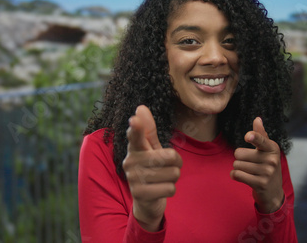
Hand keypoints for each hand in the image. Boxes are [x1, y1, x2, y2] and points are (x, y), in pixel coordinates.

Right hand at [122, 105, 182, 230]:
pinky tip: (159, 190)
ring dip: (173, 178)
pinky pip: (170, 189)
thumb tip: (140, 107)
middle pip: (171, 158)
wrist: (146, 199)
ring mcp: (133, 178)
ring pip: (173, 174)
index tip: (134, 120)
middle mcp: (130, 162)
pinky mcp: (139, 194)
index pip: (136, 136)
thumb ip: (148, 129)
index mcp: (135, 148)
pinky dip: (170, 190)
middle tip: (165, 168)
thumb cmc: (151, 168)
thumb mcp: (151, 148)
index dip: (137, 128)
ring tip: (162, 180)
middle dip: (176, 164)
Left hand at [230, 117, 283, 213]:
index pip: (261, 140)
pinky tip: (242, 177)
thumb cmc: (267, 166)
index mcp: (273, 148)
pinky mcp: (260, 184)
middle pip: (239, 153)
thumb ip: (261, 135)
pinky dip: (235, 175)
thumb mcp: (267, 150)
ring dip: (238, 168)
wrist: (273, 191)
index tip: (248, 136)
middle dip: (239, 158)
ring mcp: (267, 173)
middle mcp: (271, 160)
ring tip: (248, 171)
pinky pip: (237, 175)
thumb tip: (257, 119)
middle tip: (249, 163)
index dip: (253, 137)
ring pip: (237, 165)